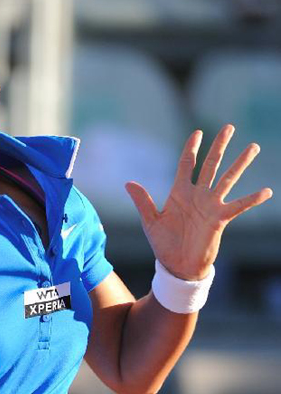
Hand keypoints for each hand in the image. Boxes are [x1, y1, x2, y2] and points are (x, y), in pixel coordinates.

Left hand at [125, 125, 272, 279]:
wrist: (177, 266)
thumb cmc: (164, 245)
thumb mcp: (151, 222)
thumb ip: (143, 201)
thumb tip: (128, 183)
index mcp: (179, 193)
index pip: (186, 165)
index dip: (191, 149)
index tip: (198, 132)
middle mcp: (197, 195)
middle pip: (210, 165)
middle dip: (219, 146)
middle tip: (230, 127)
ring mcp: (210, 205)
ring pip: (228, 179)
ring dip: (240, 163)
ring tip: (253, 146)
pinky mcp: (220, 219)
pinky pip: (239, 206)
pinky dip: (252, 199)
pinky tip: (266, 191)